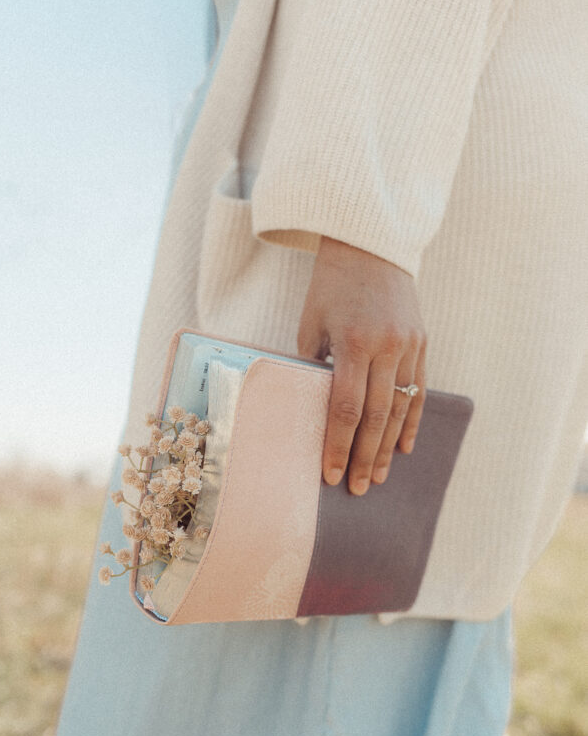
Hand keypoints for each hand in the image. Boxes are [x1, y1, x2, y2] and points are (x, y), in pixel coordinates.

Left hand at [297, 236, 426, 494]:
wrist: (371, 246)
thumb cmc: (330, 288)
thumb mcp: (312, 324)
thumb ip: (315, 367)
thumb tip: (318, 412)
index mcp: (352, 342)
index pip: (346, 407)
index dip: (338, 445)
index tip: (330, 475)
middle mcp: (385, 346)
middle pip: (376, 416)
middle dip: (364, 457)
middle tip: (358, 489)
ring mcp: (409, 345)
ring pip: (400, 408)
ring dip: (388, 447)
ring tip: (378, 477)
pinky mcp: (422, 342)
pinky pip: (418, 390)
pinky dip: (410, 422)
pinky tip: (402, 448)